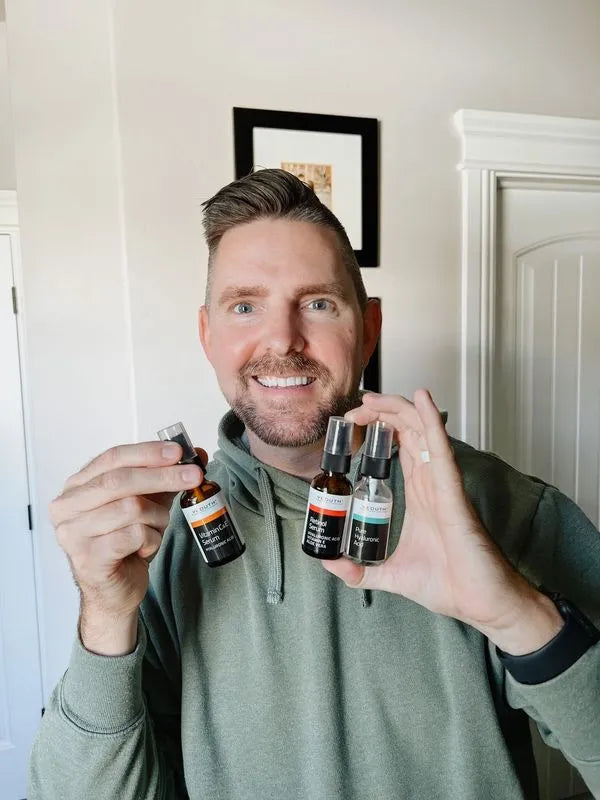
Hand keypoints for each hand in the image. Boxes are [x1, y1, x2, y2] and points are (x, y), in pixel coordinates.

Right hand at [50, 441, 204, 652]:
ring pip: (130, 508)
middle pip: (120, 480)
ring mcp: (73, 534)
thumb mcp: (147, 504)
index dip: (147, 452)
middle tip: (194, 476)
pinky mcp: (88, 558)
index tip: (178, 452)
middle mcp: (67, 507)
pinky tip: (145, 548)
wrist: (115, 591)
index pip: (113, 458)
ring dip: (157, 517)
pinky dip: (150, 539)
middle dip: (163, 476)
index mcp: (77, 487)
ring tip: (157, 528)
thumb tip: (197, 455)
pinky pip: (133, 535)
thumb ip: (165, 478)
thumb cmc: (127, 545)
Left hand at [323, 390, 562, 653]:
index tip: (353, 422)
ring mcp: (443, 484)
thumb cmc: (449, 585)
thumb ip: (359, 570)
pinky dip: (431, 420)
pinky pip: (441, 448)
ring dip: (397, 408)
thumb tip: (329, 564)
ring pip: (422, 431)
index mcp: (419, 494)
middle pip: (408, 431)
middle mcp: (431, 482)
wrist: (480, 605)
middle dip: (382, 412)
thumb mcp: (389, 575)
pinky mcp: (453, 492)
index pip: (399, 447)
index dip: (379, 428)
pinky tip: (421, 398)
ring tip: (372, 398)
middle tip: (355, 408)